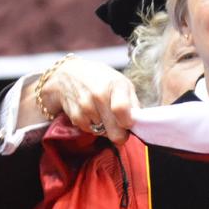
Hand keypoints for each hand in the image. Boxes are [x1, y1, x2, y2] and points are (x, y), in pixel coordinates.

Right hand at [20, 56, 137, 143]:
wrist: (68, 74)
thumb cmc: (100, 79)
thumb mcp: (121, 82)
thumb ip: (133, 103)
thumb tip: (140, 123)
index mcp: (115, 84)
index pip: (122, 110)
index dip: (128, 123)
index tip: (129, 122)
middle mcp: (99, 95)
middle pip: (115, 132)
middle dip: (120, 133)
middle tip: (119, 124)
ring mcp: (85, 107)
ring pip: (103, 134)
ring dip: (105, 128)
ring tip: (102, 112)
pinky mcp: (75, 116)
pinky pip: (90, 131)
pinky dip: (93, 126)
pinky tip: (91, 113)